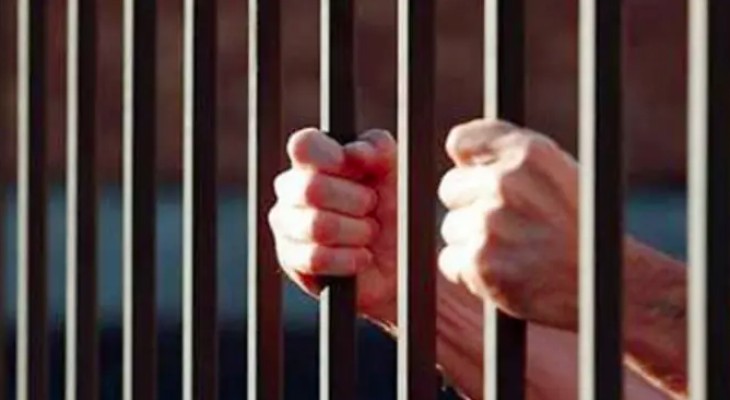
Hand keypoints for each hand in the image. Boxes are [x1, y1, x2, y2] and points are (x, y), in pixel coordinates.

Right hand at [268, 128, 397, 323]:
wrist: (401, 259)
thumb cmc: (394, 208)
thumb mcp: (394, 170)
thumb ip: (378, 148)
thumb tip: (353, 152)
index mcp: (313, 160)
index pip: (303, 145)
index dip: (331, 156)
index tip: (359, 170)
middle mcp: (292, 189)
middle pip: (312, 189)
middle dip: (357, 202)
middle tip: (371, 208)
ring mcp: (287, 224)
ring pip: (318, 226)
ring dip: (358, 232)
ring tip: (368, 233)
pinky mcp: (290, 260)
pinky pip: (317, 258)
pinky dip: (350, 259)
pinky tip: (362, 256)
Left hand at [437, 119, 579, 329]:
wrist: (609, 286)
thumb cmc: (581, 227)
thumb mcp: (557, 172)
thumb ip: (509, 156)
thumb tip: (457, 152)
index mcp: (528, 152)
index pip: (461, 141)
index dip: (467, 163)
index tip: (478, 176)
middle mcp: (506, 182)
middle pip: (451, 187)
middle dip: (470, 205)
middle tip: (508, 224)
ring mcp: (490, 223)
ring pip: (451, 227)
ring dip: (473, 242)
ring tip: (516, 250)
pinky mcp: (480, 263)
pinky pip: (449, 261)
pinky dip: (471, 271)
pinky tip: (506, 272)